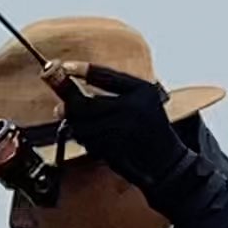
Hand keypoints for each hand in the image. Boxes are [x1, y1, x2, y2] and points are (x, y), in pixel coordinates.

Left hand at [46, 61, 192, 195]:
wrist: (167, 160)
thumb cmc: (151, 128)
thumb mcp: (144, 99)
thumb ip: (116, 90)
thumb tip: (73, 88)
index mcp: (142, 91)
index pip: (105, 76)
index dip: (81, 70)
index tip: (62, 66)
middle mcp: (133, 108)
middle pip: (85, 104)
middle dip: (69, 105)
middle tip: (60, 107)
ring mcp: (123, 131)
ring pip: (82, 126)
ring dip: (75, 126)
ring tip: (80, 126)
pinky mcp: (115, 150)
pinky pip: (88, 142)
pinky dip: (85, 140)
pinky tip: (93, 140)